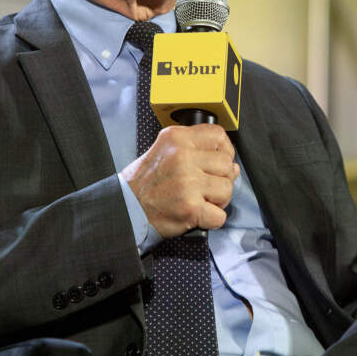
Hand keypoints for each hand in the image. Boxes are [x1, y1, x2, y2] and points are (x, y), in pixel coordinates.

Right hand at [120, 123, 238, 236]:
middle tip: (204, 187)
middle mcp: (182, 157)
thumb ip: (196, 151)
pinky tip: (196, 214)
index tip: (218, 162)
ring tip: (199, 200)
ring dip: (217, 200)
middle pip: (227, 165)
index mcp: (177, 139)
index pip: (219, 135)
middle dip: (221, 179)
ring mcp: (187, 182)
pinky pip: (219, 216)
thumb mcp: (164, 151)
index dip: (224, 151)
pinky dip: (211, 220)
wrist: (125, 208)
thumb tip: (231, 164)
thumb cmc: (144, 183)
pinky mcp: (190, 207)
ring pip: (227, 189)